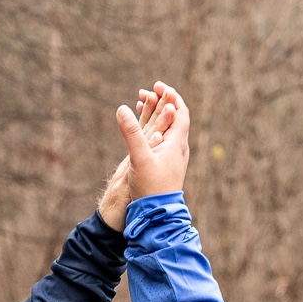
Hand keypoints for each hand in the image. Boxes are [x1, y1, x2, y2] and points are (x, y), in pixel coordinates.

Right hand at [96, 86, 178, 230]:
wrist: (157, 216)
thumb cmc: (151, 188)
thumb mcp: (139, 158)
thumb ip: (131, 133)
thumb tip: (122, 109)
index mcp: (177, 143)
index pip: (181, 111)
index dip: (171, 96)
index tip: (157, 86)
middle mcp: (179, 149)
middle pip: (176, 118)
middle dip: (162, 102)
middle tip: (146, 93)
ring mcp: (174, 159)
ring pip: (169, 130)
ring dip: (157, 115)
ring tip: (141, 106)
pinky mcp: (167, 167)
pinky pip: (163, 141)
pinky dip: (154, 130)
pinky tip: (143, 133)